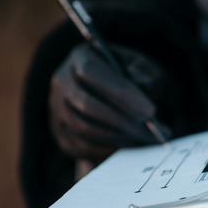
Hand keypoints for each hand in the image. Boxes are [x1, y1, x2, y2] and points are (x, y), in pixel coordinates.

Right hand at [49, 42, 173, 163]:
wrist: (120, 96)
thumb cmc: (135, 79)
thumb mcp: (145, 69)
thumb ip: (146, 75)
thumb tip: (145, 88)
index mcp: (81, 56)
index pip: (91, 72)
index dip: (120, 92)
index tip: (150, 111)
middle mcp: (62, 80)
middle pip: (85, 103)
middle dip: (121, 121)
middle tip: (150, 133)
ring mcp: (56, 106)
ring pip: (82, 127)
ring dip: (116, 137)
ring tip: (144, 141)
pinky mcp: (60, 131)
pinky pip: (79, 145)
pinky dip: (106, 150)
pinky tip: (129, 148)